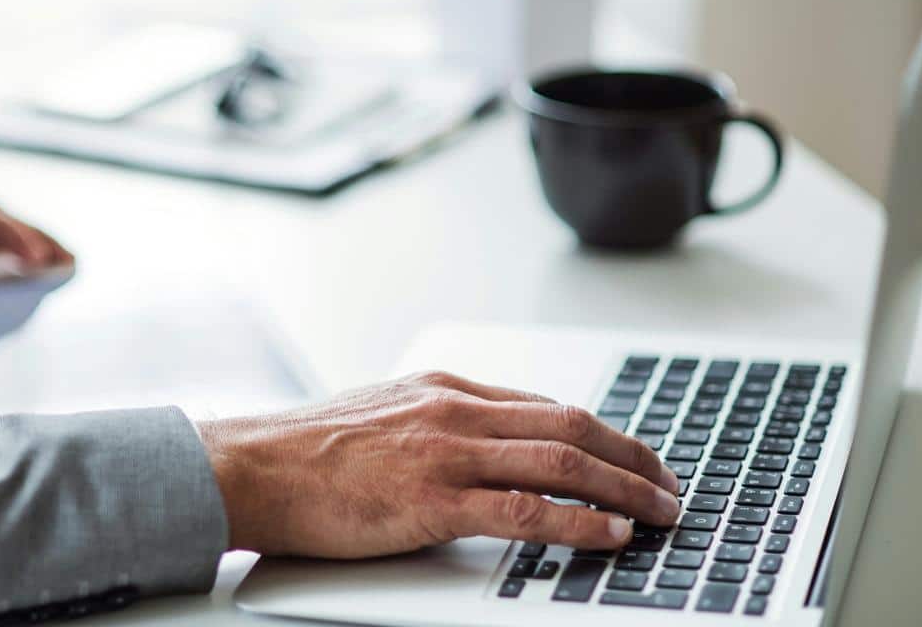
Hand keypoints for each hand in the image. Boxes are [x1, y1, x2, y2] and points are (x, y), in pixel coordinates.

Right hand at [198, 371, 679, 557]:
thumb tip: (486, 449)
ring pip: (558, 460)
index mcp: (444, 387)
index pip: (545, 403)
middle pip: (569, 424)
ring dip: (622, 487)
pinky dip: (576, 520)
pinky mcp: (431, 499)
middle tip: (668, 484)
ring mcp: (445, 451)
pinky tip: (609, 533)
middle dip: (630, 455)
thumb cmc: (308, 450)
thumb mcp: (384, 413)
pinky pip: (523, 509)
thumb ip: (438, 423)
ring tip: (659, 511)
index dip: (601, 431)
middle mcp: (454, 410)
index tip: (631, 454)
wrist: (253, 466)